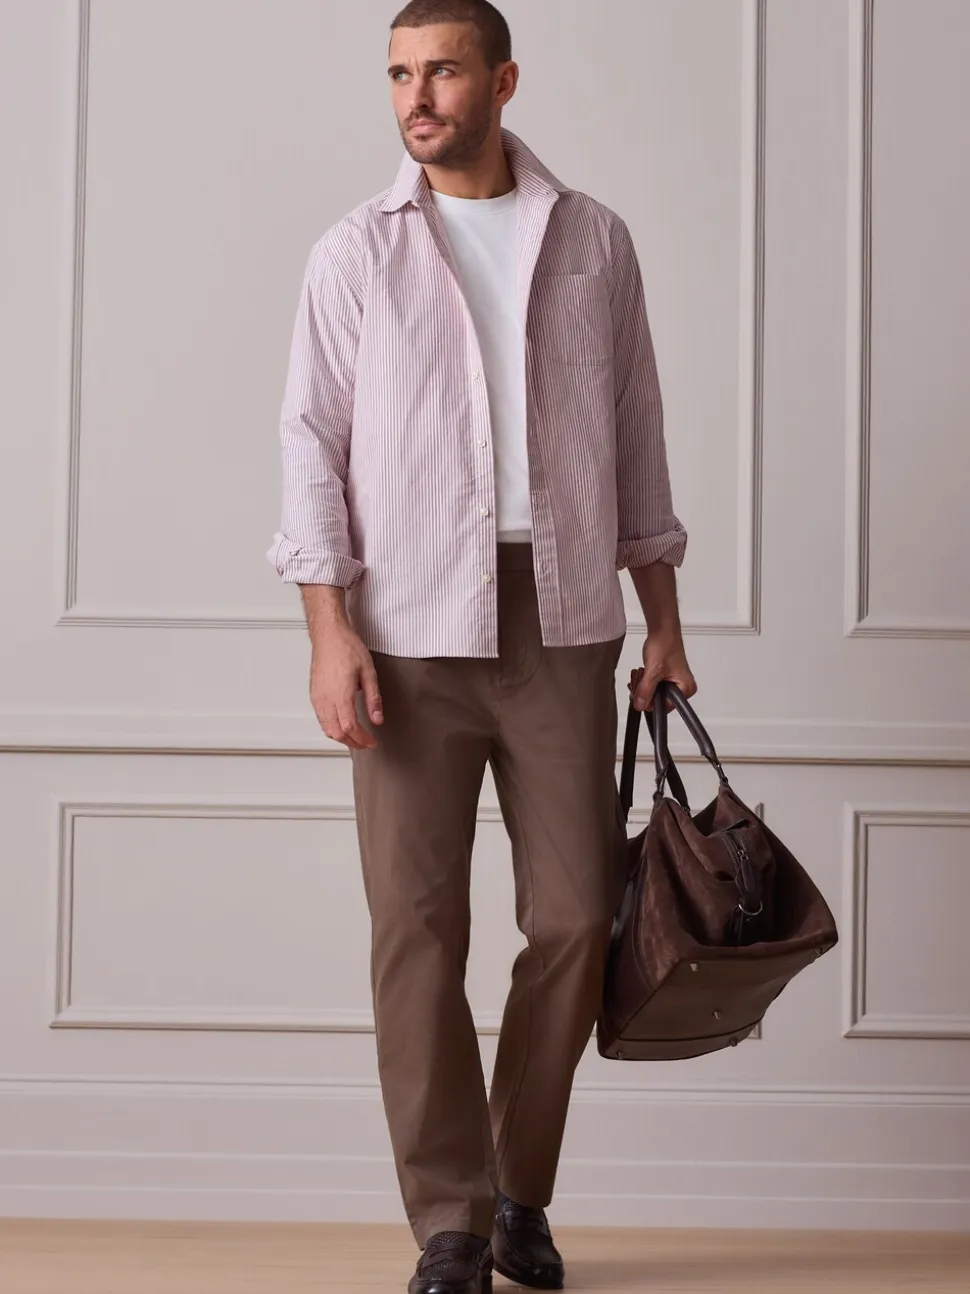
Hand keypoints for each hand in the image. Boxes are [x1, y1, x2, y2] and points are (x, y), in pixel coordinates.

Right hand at [309, 627, 383, 749]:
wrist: (329, 636)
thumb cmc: (347, 648)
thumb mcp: (368, 672)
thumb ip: (373, 699)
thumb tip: (377, 719)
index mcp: (341, 695)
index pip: (350, 728)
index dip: (362, 739)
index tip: (372, 742)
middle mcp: (326, 699)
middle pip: (336, 733)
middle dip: (352, 743)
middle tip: (366, 743)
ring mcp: (317, 698)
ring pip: (326, 729)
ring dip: (341, 738)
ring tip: (356, 737)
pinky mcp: (314, 695)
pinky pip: (321, 719)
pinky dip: (331, 729)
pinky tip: (341, 725)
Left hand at [629, 630, 696, 712]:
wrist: (662, 629)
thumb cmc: (665, 644)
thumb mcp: (653, 671)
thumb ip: (645, 691)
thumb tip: (640, 705)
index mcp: (685, 688)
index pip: (664, 707)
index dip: (649, 701)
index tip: (641, 692)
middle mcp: (682, 686)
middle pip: (657, 700)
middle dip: (644, 690)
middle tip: (641, 678)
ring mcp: (673, 681)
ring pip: (652, 693)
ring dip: (642, 684)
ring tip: (642, 672)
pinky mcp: (666, 676)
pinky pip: (652, 685)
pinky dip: (645, 679)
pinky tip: (644, 671)